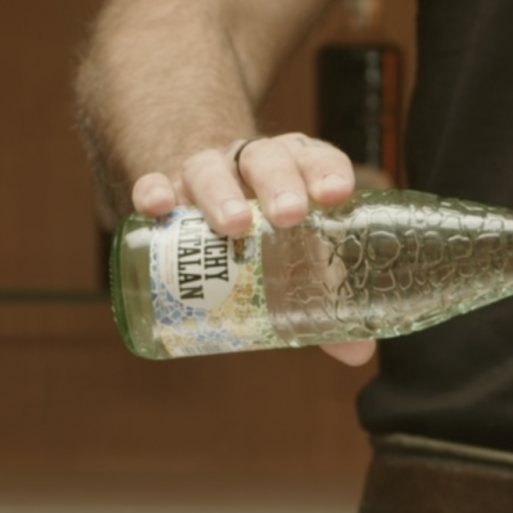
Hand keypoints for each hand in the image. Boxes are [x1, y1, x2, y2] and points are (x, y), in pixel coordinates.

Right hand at [129, 132, 373, 366]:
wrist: (212, 206)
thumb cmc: (272, 235)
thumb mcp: (300, 258)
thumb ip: (327, 300)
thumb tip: (358, 352)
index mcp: (298, 171)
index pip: (316, 159)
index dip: (326, 172)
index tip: (336, 194)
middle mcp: (253, 164)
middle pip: (266, 159)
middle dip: (279, 184)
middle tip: (289, 215)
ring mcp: (208, 173)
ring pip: (211, 168)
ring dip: (221, 193)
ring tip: (233, 225)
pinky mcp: (167, 190)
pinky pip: (156, 183)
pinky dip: (154, 191)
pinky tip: (158, 207)